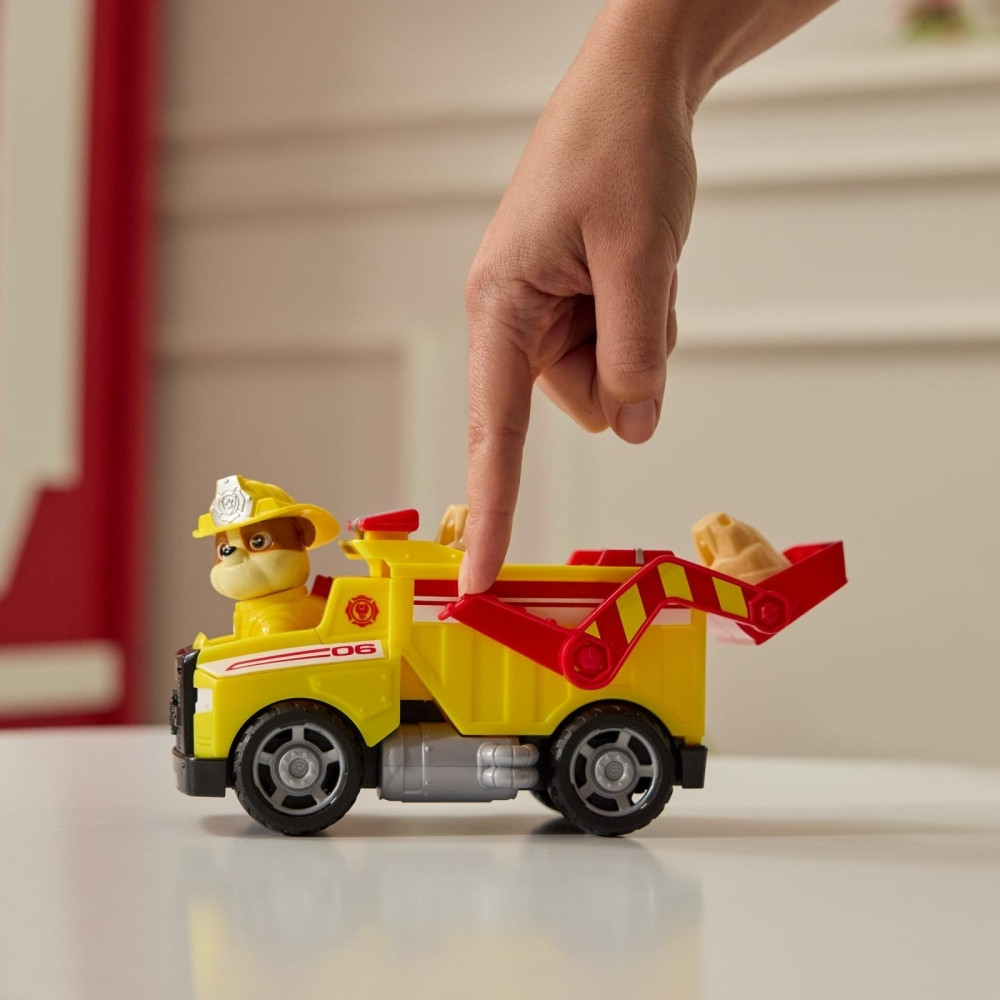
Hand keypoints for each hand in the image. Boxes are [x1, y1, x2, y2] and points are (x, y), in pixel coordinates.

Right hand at [460, 2, 696, 593]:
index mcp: (499, 306)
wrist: (635, 91)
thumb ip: (637, 355)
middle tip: (638, 283)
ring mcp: (546, 314)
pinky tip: (641, 261)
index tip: (475, 578)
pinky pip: (624, 350)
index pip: (492, 432)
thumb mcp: (641, 256)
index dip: (489, 509)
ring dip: (642, 333)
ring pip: (609, 380)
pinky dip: (648, 318)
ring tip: (638, 260)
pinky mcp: (577, 306)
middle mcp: (512, 319)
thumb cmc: (618, 149)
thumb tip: (634, 427)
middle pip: (581, 402)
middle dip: (625, 363)